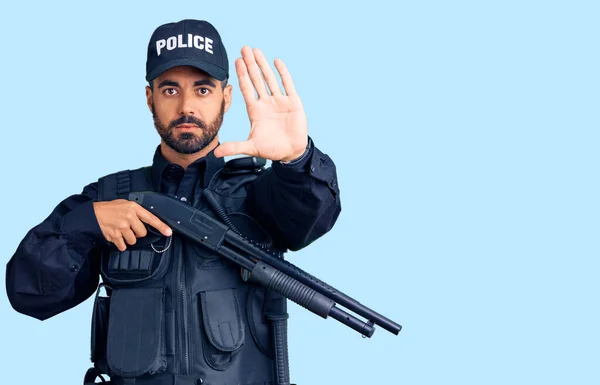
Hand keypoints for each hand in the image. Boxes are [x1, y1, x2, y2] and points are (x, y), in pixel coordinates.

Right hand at [93, 199, 171, 250]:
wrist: (92, 213)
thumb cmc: (109, 209)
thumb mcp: (125, 204)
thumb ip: (136, 212)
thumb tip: (147, 222)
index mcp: (133, 208)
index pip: (151, 218)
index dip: (161, 226)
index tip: (168, 232)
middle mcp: (129, 217)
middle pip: (142, 233)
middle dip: (137, 233)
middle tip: (128, 228)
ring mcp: (122, 227)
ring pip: (133, 240)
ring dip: (128, 239)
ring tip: (120, 231)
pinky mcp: (115, 236)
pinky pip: (123, 246)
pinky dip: (120, 244)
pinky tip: (116, 237)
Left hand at [213, 46, 307, 161]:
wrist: (291, 152)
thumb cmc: (271, 149)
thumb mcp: (251, 148)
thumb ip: (235, 147)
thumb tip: (216, 153)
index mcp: (255, 110)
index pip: (247, 88)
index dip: (241, 75)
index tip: (236, 61)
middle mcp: (266, 103)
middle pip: (256, 79)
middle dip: (250, 64)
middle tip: (244, 48)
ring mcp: (280, 101)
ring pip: (270, 79)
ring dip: (263, 65)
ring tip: (256, 51)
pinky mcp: (293, 103)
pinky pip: (287, 85)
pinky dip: (282, 73)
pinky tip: (277, 62)